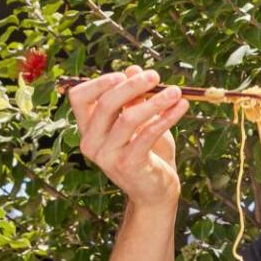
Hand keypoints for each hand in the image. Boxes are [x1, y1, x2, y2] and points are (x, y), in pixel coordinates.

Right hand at [62, 64, 187, 206]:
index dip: (100, 82)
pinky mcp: (127, 165)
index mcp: (88, 128)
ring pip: (129, 118)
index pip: (79, 97)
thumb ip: (134, 98)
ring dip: (155, 101)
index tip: (125, 74)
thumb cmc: (148, 153)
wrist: (155, 192)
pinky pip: (147, 135)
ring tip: (176, 92)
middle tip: (155, 76)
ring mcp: (107, 156)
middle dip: (132, 85)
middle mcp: (91, 142)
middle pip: (106, 103)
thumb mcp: (141, 122)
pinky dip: (166, 118)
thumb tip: (133, 68)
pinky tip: (181, 107)